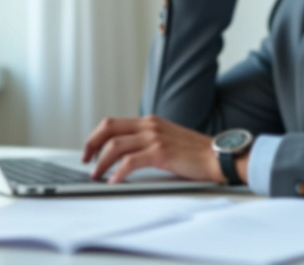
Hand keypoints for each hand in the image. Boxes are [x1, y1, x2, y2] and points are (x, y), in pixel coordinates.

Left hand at [82, 115, 225, 183]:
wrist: (218, 156)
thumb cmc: (196, 153)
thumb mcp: (168, 140)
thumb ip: (148, 141)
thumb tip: (125, 155)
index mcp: (149, 121)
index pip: (113, 123)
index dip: (96, 136)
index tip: (88, 151)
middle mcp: (150, 125)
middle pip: (108, 128)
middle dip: (91, 145)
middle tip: (85, 161)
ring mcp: (155, 137)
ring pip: (115, 146)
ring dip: (101, 162)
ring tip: (96, 176)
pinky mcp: (161, 152)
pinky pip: (130, 161)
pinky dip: (118, 172)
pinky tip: (114, 182)